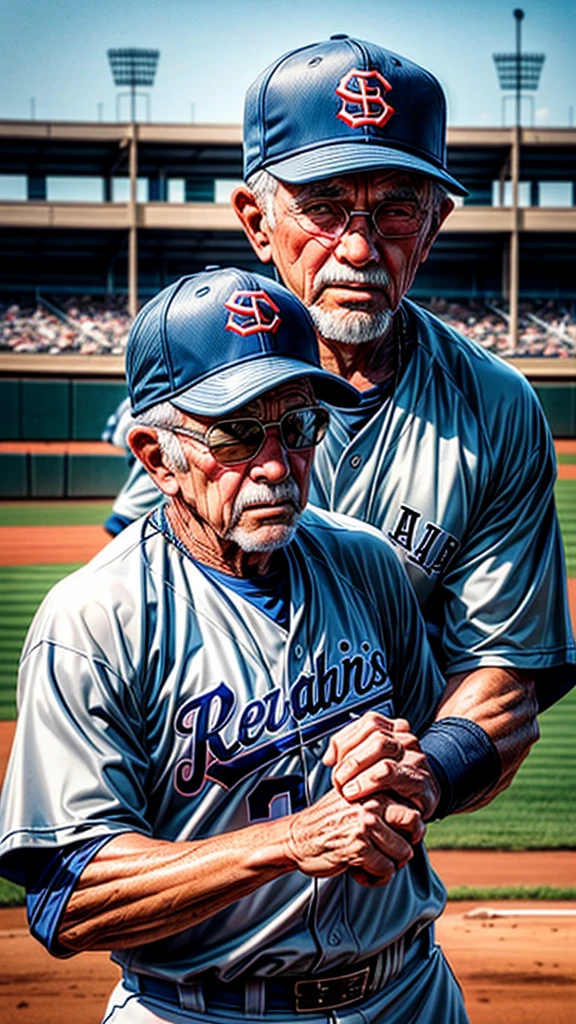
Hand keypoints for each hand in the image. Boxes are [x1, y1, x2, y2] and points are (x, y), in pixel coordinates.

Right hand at [285, 788, 417, 885]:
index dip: (409, 828)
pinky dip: (375, 878)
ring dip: (389, 865)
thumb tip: (413, 821)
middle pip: (415, 825)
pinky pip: (385, 870)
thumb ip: (380, 804)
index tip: (398, 836)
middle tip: (392, 852)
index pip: (411, 806)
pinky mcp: (359, 848)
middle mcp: (371, 804)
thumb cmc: (325, 823)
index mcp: (372, 790)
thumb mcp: (353, 801)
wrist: (295, 838)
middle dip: (406, 843)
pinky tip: (360, 871)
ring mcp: (366, 825)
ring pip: (403, 853)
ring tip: (371, 863)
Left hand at [324, 712, 440, 821]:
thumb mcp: (366, 766)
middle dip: (351, 759)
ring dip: (358, 771)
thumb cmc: (389, 787)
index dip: (346, 740)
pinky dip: (370, 783)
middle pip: (375, 734)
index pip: (368, 722)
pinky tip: (362, 795)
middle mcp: (406, 740)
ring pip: (382, 749)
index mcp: (393, 730)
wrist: (418, 808)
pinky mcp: (421, 781)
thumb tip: (328, 757)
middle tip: (339, 780)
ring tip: (348, 790)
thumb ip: (347, 754)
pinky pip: (392, 773)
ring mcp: (416, 758)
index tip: (334, 761)